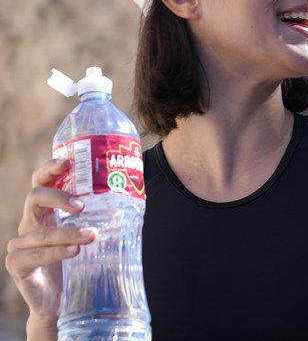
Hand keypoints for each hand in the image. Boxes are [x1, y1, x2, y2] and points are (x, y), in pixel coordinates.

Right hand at [5, 158, 95, 338]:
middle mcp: (30, 223)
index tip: (68, 162)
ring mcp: (20, 245)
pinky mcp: (18, 266)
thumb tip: (134, 187)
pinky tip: (74, 252)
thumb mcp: (90, 231)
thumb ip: (102, 212)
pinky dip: (56, 252)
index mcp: (47, 210)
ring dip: (67, 232)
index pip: (41, 181)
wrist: (63, 301)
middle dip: (58, 197)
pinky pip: (32, 256)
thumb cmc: (80, 261)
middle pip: (34, 197)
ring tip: (91, 235)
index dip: (50, 169)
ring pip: (39, 232)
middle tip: (81, 205)